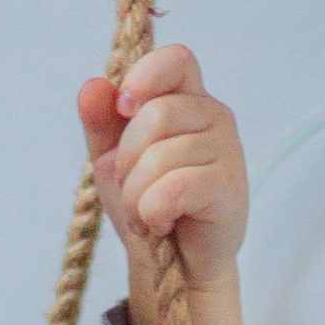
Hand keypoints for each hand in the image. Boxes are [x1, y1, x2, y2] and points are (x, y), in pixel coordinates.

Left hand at [78, 43, 249, 324]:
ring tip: (145, 214)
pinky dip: (153, 211)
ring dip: (136, 196)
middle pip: (155, 114)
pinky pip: (174, 187)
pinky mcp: (231, 186)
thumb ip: (100, 122)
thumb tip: (93, 86)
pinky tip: (162, 223)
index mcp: (185, 99)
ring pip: (159, 156)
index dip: (145, 76)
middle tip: (130, 189)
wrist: (175, 264)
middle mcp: (213, 115)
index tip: (124, 109)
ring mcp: (227, 149)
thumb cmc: (149, 202)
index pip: (175, 59)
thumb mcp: (112, 160)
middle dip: (125, 160)